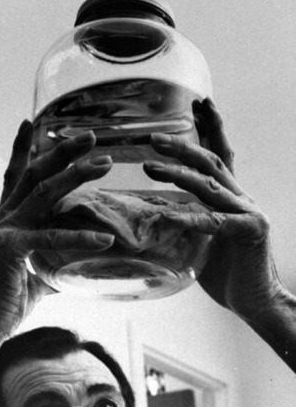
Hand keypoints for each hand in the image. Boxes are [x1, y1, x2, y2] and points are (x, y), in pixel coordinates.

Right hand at [0, 121, 113, 334]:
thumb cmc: (4, 302)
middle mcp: (2, 218)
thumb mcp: (34, 276)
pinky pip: (52, 237)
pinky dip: (81, 237)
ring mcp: (5, 230)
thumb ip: (53, 263)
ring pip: (44, 192)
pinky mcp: (11, 248)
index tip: (30, 122)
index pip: (15, 176)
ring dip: (76, 174)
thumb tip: (77, 266)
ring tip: (104, 164)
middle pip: (34, 173)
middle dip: (61, 151)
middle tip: (90, 136)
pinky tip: (106, 239)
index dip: (22, 148)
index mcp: (5, 220)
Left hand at [142, 99, 284, 321]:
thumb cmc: (226, 275)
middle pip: (212, 161)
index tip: (198, 104)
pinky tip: (166, 214)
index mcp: (231, 198)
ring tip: (150, 166)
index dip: (210, 128)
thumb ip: (185, 224)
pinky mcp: (249, 232)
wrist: (255, 302)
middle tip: (154, 136)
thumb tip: (155, 216)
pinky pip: (213, 221)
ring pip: (210, 185)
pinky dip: (188, 217)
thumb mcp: (200, 243)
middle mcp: (242, 199)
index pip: (219, 156)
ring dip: (179, 173)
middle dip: (183, 145)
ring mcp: (248, 213)